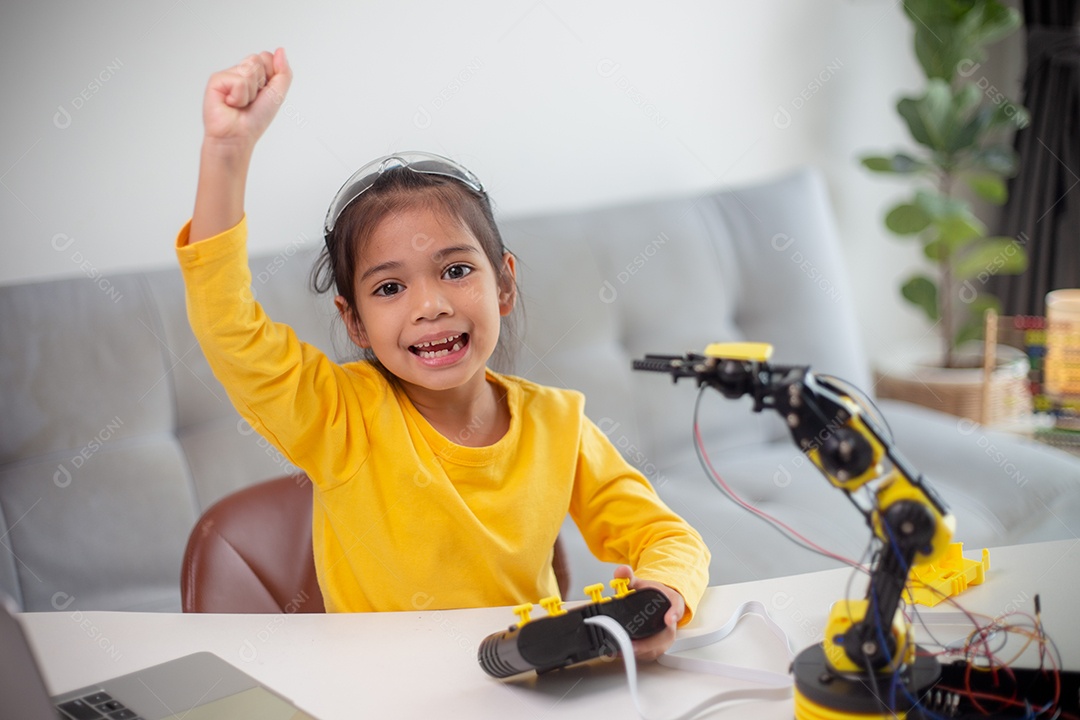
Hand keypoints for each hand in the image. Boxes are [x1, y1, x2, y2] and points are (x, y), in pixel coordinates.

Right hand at [188, 49, 291, 243]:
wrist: (238, 136)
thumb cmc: (254, 120)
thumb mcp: (277, 95)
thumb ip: (283, 72)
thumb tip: (281, 50)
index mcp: (255, 74)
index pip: (268, 57)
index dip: (271, 76)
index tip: (264, 94)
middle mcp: (241, 72)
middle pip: (258, 60)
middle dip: (261, 84)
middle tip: (251, 100)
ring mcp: (228, 75)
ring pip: (249, 69)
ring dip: (251, 92)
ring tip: (241, 104)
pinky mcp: (216, 80)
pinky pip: (238, 80)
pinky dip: (240, 96)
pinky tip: (231, 104)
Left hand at [612, 565, 684, 660]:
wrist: (655, 602)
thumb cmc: (651, 595)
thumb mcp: (639, 582)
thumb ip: (627, 576)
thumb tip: (621, 571)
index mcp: (672, 602)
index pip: (677, 606)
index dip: (674, 613)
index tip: (669, 619)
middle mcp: (671, 622)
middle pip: (666, 636)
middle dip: (648, 643)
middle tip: (631, 645)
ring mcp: (664, 636)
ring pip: (657, 648)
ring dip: (640, 652)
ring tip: (622, 651)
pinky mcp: (656, 646)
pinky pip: (649, 653)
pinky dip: (636, 655)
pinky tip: (621, 654)